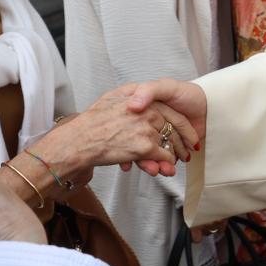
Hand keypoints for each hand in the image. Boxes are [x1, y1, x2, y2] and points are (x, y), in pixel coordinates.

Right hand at [33, 82, 197, 177]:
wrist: (79, 140)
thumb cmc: (92, 122)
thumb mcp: (112, 97)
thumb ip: (132, 95)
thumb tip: (142, 101)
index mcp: (141, 98)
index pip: (169, 110)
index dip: (180, 124)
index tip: (186, 134)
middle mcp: (147, 110)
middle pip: (173, 127)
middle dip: (181, 143)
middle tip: (186, 153)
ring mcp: (147, 128)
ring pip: (169, 143)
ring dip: (172, 157)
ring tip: (173, 165)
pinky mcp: (145, 146)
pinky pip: (163, 156)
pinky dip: (163, 164)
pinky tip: (161, 170)